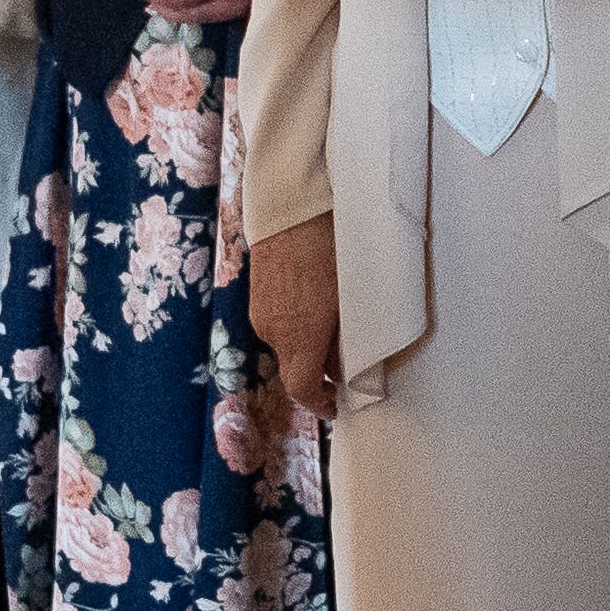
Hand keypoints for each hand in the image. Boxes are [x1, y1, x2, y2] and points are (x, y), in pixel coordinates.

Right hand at [248, 216, 341, 420]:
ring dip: (308, 339)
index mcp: (300, 336)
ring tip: (333, 319)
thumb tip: (345, 364)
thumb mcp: (352, 296)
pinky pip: (278, 319)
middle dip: (319, 366)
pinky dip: (296, 320)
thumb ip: (347, 337)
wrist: (292, 204)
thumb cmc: (332, 247)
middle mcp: (274, 330)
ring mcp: (261, 310)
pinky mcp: (257, 292)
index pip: (302, 388)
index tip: (335, 406)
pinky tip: (314, 297)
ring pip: (287, 340)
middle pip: (295, 364)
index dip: (319, 403)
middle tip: (345, 357)